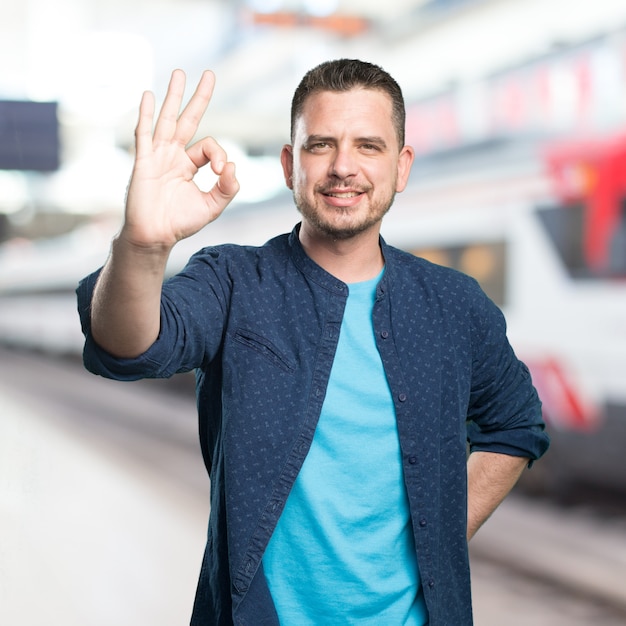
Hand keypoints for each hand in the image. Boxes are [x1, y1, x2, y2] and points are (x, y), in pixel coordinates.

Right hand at [122, 69, 239, 249]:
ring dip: (173, 96)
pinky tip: (149, 96)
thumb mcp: (211, 206)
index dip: (220, 155)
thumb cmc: (180, 222)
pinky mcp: (144, 162)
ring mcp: (157, 156)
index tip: (222, 172)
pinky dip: (147, 115)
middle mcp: (173, 156)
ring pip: (167, 120)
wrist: (155, 236)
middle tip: (210, 74)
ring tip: (180, 73)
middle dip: (198, 98)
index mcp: (189, 165)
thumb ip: (227, 188)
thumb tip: (233, 166)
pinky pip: (144, 134)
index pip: (209, 147)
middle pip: (188, 120)